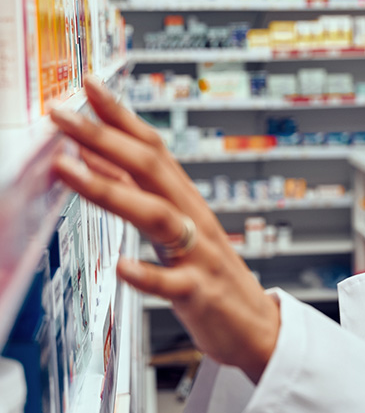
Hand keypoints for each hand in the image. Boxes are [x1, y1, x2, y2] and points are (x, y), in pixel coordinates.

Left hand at [51, 76, 279, 383]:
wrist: (255, 327)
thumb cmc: (210, 277)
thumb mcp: (174, 230)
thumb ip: (135, 193)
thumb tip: (91, 157)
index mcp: (186, 201)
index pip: (153, 148)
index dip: (121, 116)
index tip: (89, 85)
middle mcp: (194, 218)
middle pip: (151, 169)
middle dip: (103, 138)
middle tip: (61, 113)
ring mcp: (199, 255)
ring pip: (158, 215)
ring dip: (111, 190)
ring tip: (68, 170)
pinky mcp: (200, 294)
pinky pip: (172, 284)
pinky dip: (147, 274)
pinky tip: (121, 266)